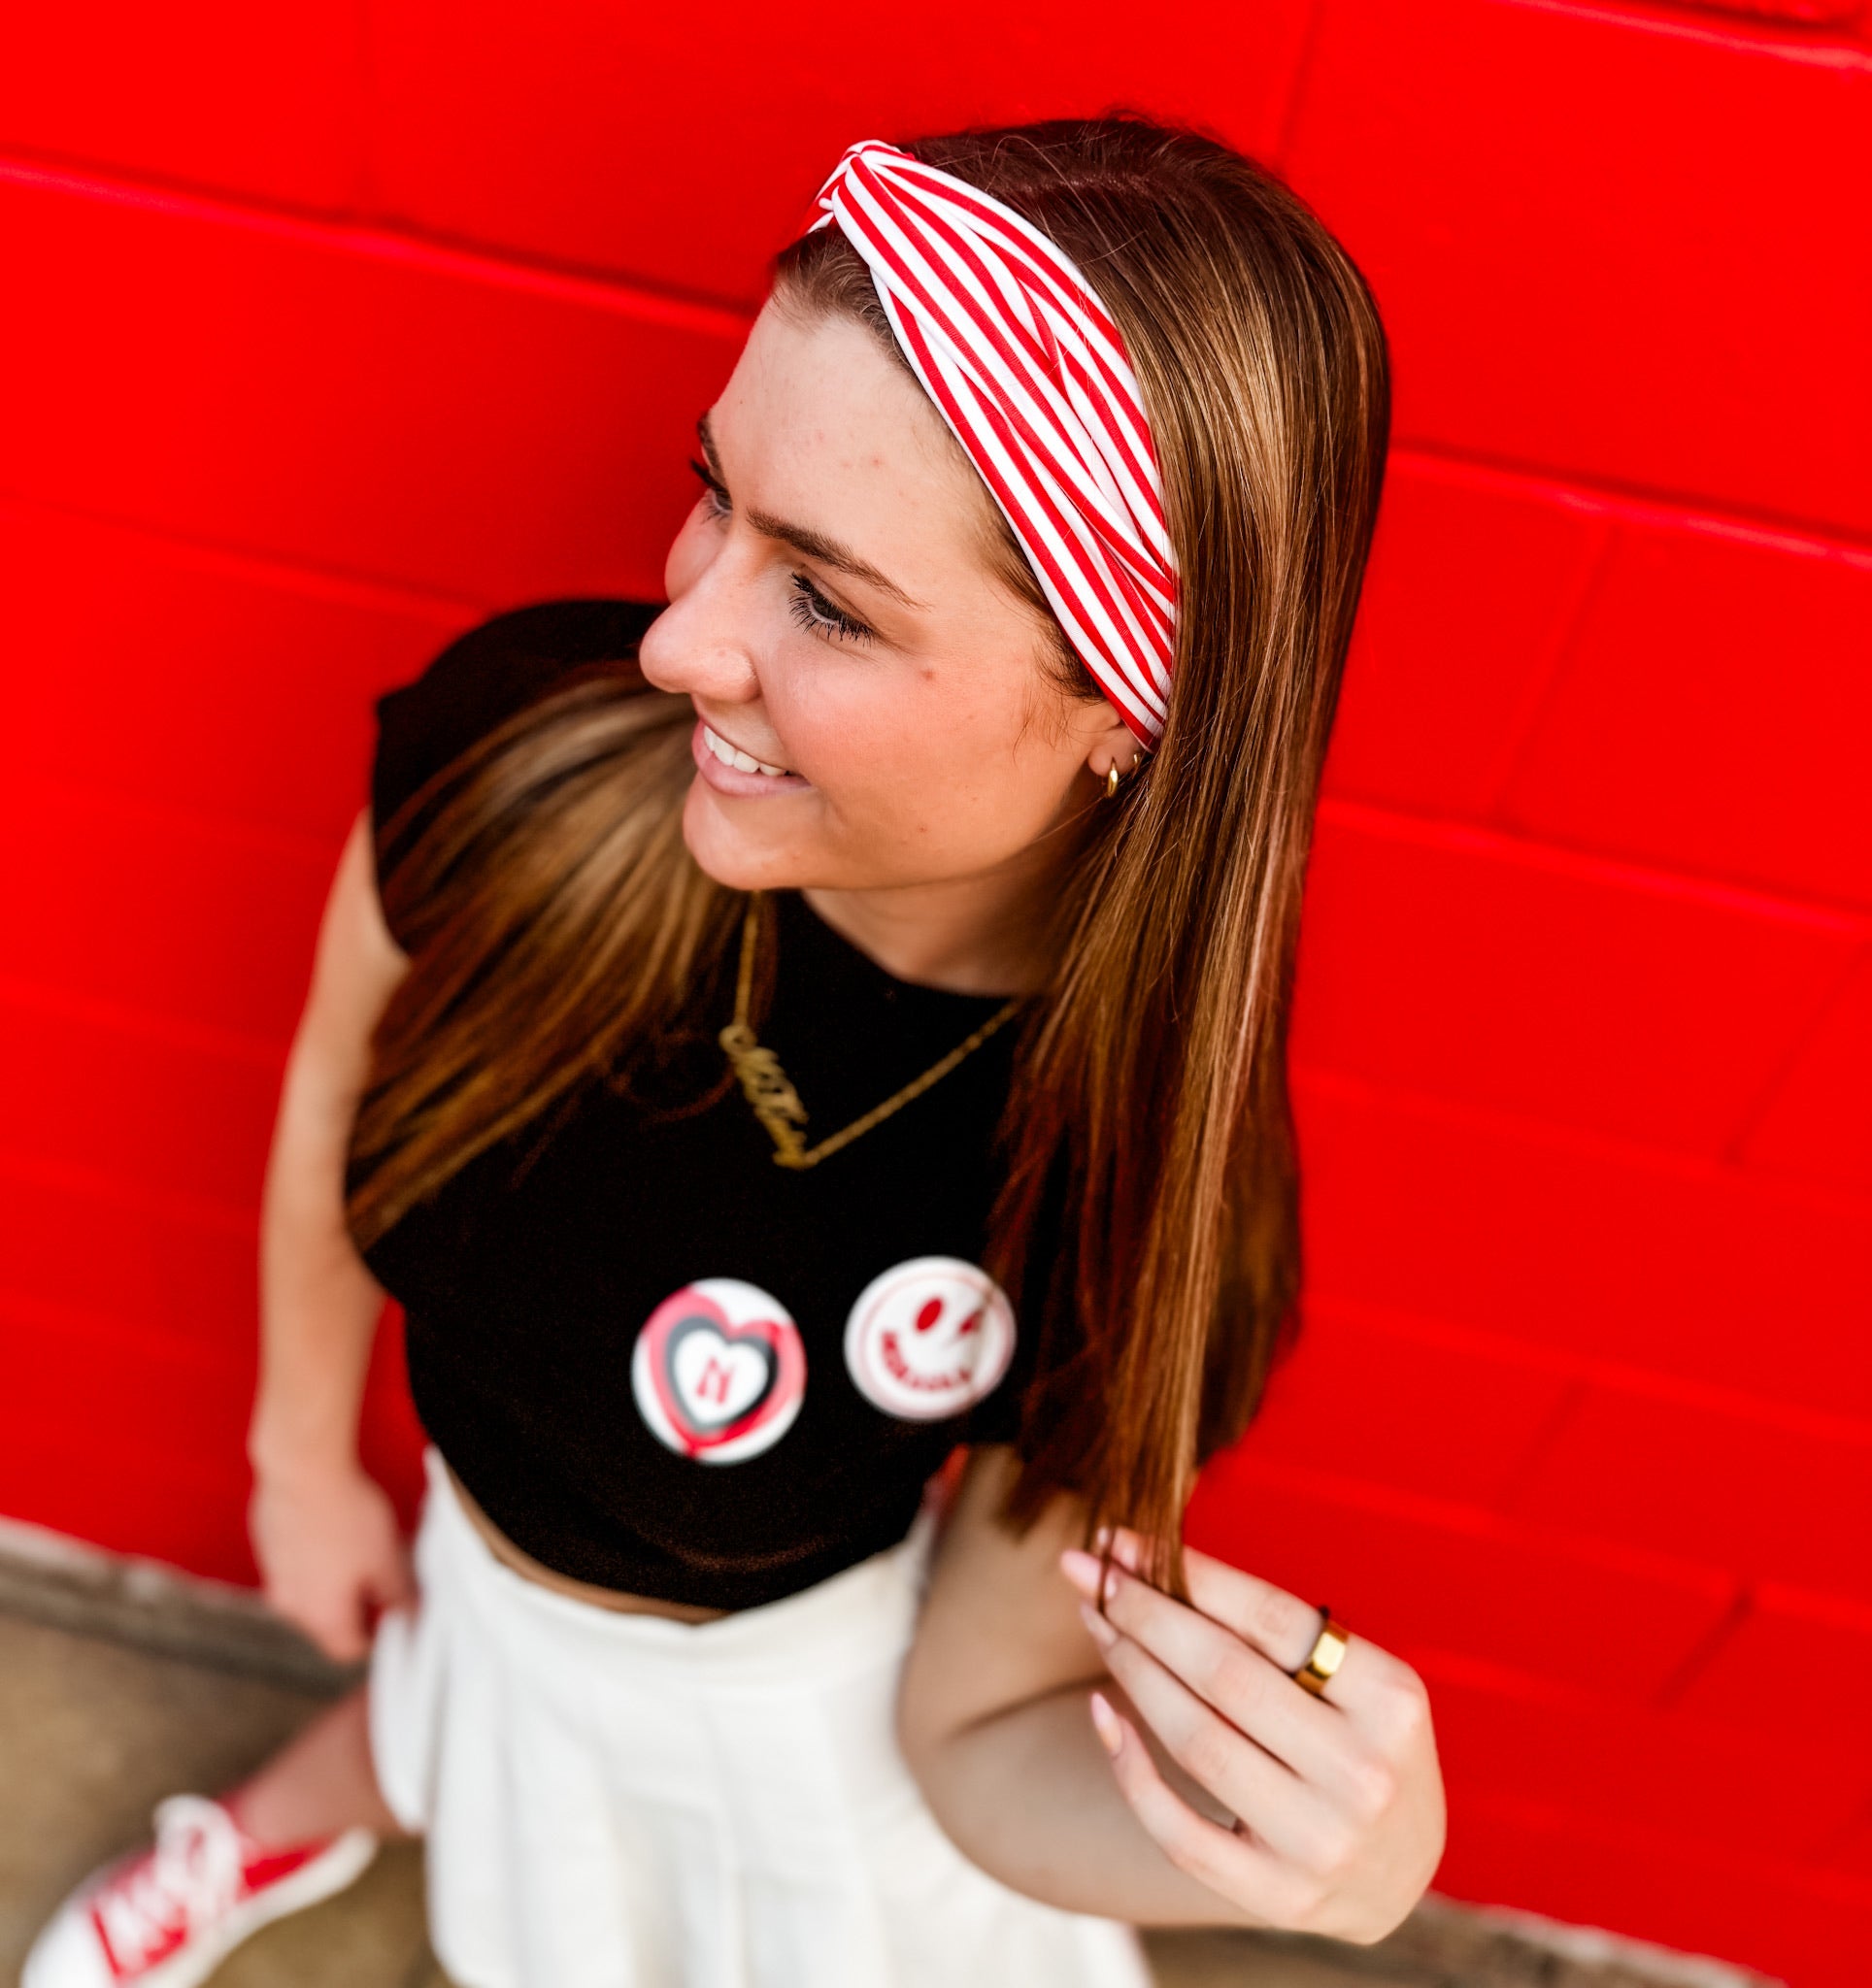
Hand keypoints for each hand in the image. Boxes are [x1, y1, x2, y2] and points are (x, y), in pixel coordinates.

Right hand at [249, 1457, 414, 1663]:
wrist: (301, 1471)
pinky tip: (333, 1528)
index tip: (392, 1614)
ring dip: (334, 1580)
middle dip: (357, 1604)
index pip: (348, 1650)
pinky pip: (294, 1566)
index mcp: (321, 1616)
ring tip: (358, 1546)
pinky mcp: (267, 1549)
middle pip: (328, 1622)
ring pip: (310, 1593)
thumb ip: (399, 1595)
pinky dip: (314, 1558)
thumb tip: (408, 1614)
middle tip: (380, 1573)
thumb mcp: (388, 1559)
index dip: (376, 1636)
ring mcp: (273, 1577)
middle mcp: (290, 1605)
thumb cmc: (344, 1515)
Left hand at [1059, 1529, 1443, 1941]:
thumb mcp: (1355, 1682)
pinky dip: (1129, 1767)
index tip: (1121, 1542)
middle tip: (1087, 1573)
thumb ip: (1272, 1632)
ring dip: (1130, 1670)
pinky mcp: (1276, 1896)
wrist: (1395, 1872)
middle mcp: (1362, 1773)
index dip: (1187, 1573)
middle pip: (1222, 1674)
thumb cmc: (1358, 1743)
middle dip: (1142, 1614)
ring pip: (1194, 1740)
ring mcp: (1320, 1841)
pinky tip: (1104, 1712)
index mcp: (1391, 1699)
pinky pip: (1177, 1829)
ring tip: (1094, 1623)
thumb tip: (1145, 1559)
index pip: (1270, 1617)